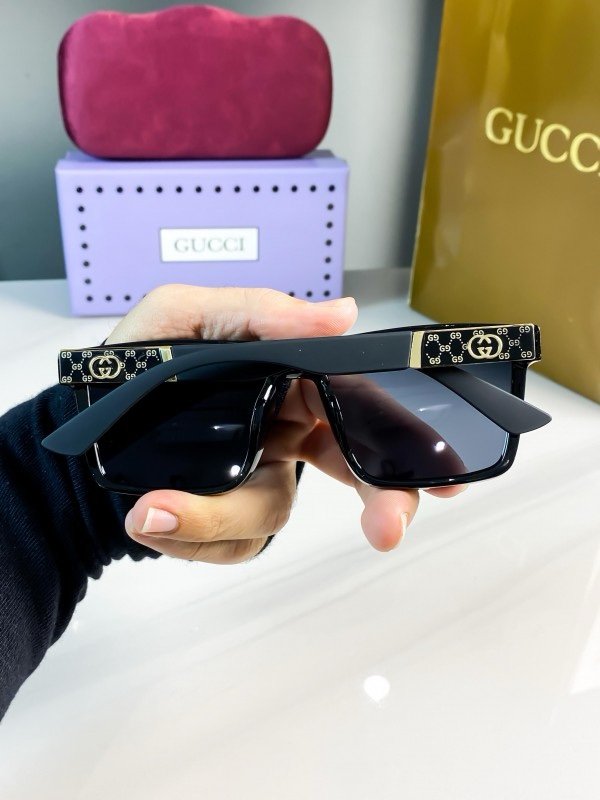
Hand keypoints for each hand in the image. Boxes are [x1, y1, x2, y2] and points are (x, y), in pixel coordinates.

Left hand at [105, 285, 463, 562]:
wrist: (78, 435)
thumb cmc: (130, 368)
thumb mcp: (181, 317)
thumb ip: (256, 312)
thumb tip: (340, 315)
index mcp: (288, 377)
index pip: (363, 402)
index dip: (410, 436)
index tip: (444, 474)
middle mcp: (285, 428)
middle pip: (356, 469)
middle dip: (379, 500)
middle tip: (388, 529)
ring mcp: (259, 474)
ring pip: (277, 514)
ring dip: (218, 519)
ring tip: (151, 509)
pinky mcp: (227, 515)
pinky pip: (234, 541)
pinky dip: (190, 534)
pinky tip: (150, 513)